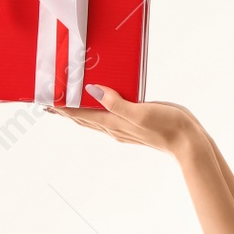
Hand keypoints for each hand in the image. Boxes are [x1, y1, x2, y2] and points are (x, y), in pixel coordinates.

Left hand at [49, 85, 198, 156]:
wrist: (189, 143)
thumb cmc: (168, 126)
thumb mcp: (142, 111)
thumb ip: (116, 103)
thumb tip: (92, 90)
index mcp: (113, 123)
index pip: (80, 114)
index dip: (61, 107)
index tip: (44, 101)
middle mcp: (115, 128)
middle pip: (83, 119)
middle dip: (65, 112)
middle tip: (48, 104)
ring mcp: (125, 129)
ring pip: (94, 120)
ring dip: (78, 114)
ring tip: (66, 108)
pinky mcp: (136, 126)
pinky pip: (108, 119)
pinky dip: (96, 113)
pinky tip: (100, 109)